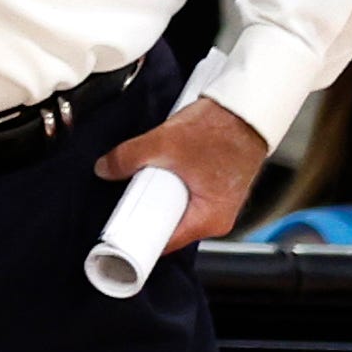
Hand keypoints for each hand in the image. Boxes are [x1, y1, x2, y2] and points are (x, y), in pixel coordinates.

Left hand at [96, 94, 268, 248]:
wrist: (247, 108)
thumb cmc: (223, 129)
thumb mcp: (166, 142)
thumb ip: (128, 157)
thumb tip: (105, 168)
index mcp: (209, 220)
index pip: (164, 244)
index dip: (136, 241)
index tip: (116, 235)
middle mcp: (216, 217)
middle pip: (167, 228)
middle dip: (142, 216)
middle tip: (120, 203)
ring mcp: (216, 202)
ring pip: (174, 210)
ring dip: (154, 198)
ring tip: (136, 185)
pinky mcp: (213, 186)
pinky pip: (182, 196)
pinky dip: (166, 187)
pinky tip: (154, 175)